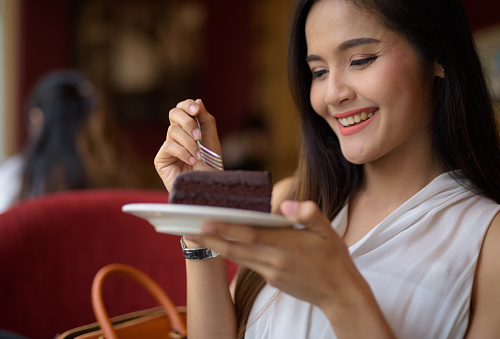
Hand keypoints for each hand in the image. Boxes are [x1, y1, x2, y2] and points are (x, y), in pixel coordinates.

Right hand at [155, 99, 221, 191]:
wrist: (207, 188)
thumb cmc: (211, 167)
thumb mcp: (212, 141)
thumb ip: (206, 120)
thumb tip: (198, 100)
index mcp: (189, 129)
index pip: (183, 108)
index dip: (188, 105)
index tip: (197, 110)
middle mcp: (177, 135)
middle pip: (174, 113)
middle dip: (187, 121)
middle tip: (198, 135)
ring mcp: (168, 147)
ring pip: (173, 130)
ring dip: (190, 142)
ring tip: (199, 155)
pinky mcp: (161, 159)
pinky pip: (169, 146)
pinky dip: (183, 152)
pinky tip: (192, 161)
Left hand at [186, 200, 365, 310]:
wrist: (340, 294)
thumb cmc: (334, 258)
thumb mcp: (328, 231)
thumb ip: (308, 213)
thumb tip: (285, 204)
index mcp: (287, 245)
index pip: (250, 234)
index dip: (226, 229)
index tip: (205, 221)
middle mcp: (274, 261)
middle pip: (236, 249)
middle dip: (211, 240)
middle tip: (187, 230)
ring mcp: (271, 273)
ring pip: (238, 258)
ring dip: (217, 247)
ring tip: (198, 236)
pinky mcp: (271, 280)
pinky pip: (249, 265)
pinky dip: (234, 254)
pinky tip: (226, 245)